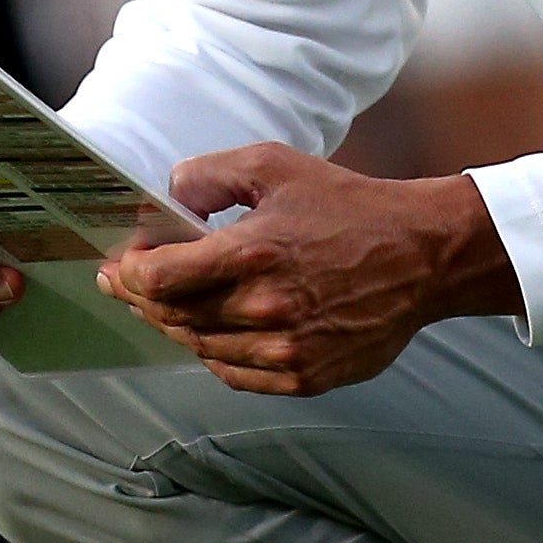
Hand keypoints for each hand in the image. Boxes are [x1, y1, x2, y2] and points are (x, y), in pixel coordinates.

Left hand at [100, 146, 520, 397]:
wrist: (423, 256)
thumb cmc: (350, 206)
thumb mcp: (277, 166)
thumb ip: (210, 174)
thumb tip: (168, 195)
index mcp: (253, 253)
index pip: (160, 277)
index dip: (129, 272)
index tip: (119, 265)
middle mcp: (265, 308)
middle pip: (174, 316)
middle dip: (143, 299)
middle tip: (129, 286)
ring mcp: (285, 349)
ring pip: (201, 347)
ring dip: (177, 326)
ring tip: (167, 307)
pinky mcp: (304, 376)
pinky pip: (236, 374)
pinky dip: (214, 354)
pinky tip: (213, 332)